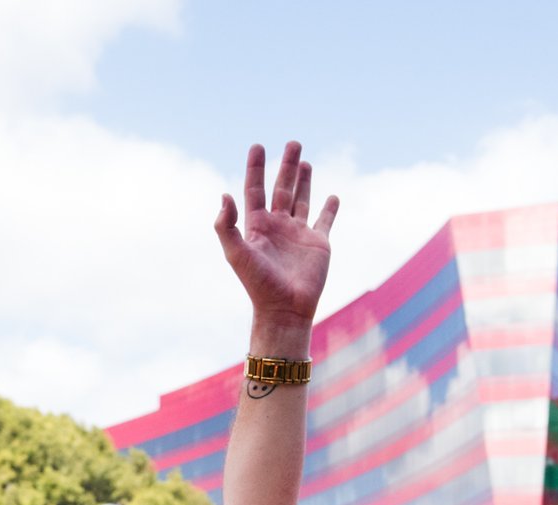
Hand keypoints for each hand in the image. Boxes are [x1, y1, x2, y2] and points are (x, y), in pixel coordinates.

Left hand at [213, 142, 338, 326]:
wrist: (284, 308)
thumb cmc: (257, 283)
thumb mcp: (236, 254)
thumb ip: (226, 226)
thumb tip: (225, 195)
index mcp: (257, 226)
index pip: (255, 189)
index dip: (256, 168)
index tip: (258, 146)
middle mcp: (278, 226)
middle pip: (282, 188)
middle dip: (287, 166)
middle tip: (293, 143)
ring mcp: (298, 234)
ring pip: (302, 200)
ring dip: (304, 180)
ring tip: (305, 161)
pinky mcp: (319, 243)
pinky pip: (325, 221)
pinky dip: (329, 208)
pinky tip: (332, 197)